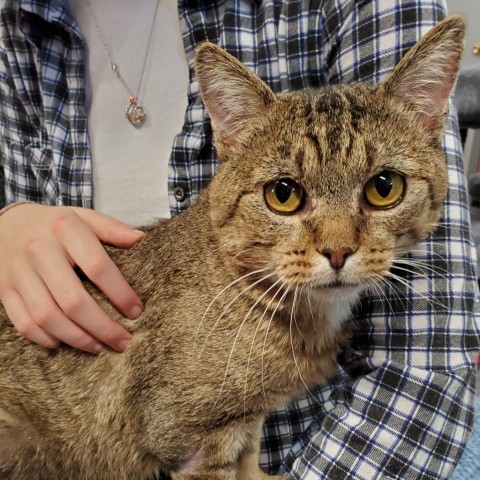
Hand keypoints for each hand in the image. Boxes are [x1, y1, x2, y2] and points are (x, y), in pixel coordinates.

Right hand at [0, 204, 143, 353]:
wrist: (5, 224)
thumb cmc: (54, 224)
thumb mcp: (83, 217)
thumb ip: (111, 228)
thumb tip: (140, 239)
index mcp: (65, 229)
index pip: (98, 267)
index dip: (120, 293)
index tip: (136, 311)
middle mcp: (40, 251)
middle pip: (73, 300)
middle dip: (102, 327)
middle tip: (123, 341)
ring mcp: (19, 273)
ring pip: (48, 317)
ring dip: (77, 338)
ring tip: (100, 348)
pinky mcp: (4, 291)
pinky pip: (24, 323)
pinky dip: (46, 338)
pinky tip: (66, 343)